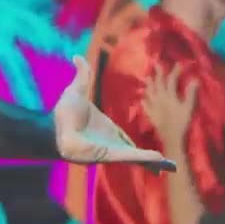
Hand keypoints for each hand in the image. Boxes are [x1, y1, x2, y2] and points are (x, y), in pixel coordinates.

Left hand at [53, 55, 175, 170]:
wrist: (54, 127)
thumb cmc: (63, 113)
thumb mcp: (76, 90)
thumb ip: (82, 75)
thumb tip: (77, 57)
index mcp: (106, 129)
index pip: (125, 139)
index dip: (138, 146)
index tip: (150, 151)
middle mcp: (110, 142)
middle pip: (134, 153)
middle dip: (148, 159)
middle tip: (167, 165)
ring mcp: (112, 150)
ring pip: (136, 157)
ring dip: (152, 161)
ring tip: (170, 166)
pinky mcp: (111, 155)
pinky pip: (131, 157)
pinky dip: (145, 159)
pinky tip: (160, 161)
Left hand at [140, 65, 198, 151]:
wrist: (172, 138)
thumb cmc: (182, 123)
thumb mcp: (189, 108)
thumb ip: (191, 93)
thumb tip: (195, 79)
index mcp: (169, 96)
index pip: (171, 80)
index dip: (175, 71)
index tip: (179, 63)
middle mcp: (159, 99)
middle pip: (158, 84)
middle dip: (158, 73)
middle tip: (156, 64)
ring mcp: (154, 107)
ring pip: (150, 93)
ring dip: (149, 85)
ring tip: (147, 78)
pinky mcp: (151, 116)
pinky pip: (146, 107)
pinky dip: (144, 102)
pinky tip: (142, 100)